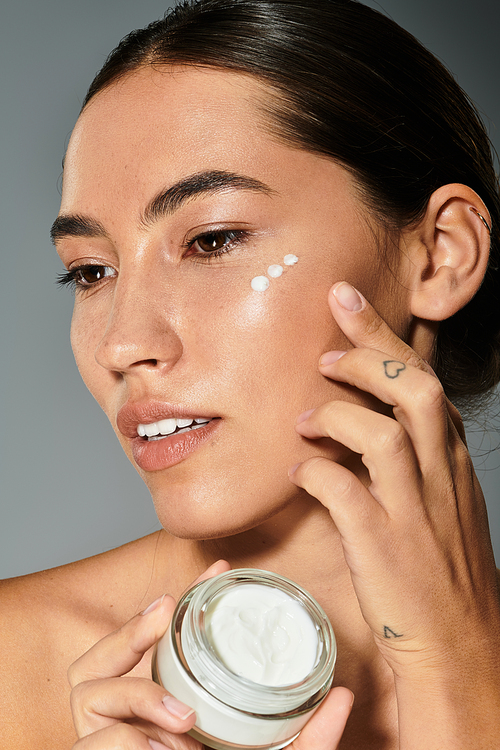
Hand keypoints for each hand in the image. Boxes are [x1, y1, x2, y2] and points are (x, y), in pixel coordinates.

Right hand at [68, 554, 353, 749]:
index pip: (144, 644)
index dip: (173, 603)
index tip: (216, 571)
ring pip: (86, 694)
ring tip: (182, 718)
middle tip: (167, 618)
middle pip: (93, 662)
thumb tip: (342, 695)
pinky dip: (130, 738)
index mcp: (156, 711)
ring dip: (136, 695)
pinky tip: (166, 746)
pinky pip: (97, 742)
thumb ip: (306, 739)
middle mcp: (121, 726)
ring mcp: (106, 747)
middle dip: (128, 633)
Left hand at [289, 282, 499, 744]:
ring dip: (341, 413)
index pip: (426, 383)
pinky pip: (346, 493)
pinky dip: (317, 472)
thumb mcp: (441, 503)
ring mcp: (415, 511)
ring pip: (389, 434)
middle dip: (372, 351)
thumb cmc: (441, 572)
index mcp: (453, 462)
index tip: (349, 303)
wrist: (461, 647)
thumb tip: (363, 421)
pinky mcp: (385, 548)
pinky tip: (301, 472)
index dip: (386, 338)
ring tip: (306, 415)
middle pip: (416, 390)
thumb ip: (413, 459)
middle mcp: (441, 477)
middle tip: (328, 340)